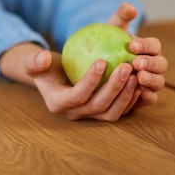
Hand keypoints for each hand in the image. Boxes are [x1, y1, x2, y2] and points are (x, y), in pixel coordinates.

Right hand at [23, 50, 141, 121]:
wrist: (56, 77)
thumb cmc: (46, 67)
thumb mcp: (35, 62)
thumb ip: (34, 61)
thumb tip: (41, 58)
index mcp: (58, 104)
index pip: (77, 96)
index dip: (90, 81)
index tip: (102, 61)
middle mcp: (75, 115)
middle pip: (98, 106)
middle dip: (114, 88)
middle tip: (126, 66)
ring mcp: (90, 117)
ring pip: (111, 113)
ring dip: (126, 96)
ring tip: (135, 74)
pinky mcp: (103, 114)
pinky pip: (120, 111)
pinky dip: (131, 99)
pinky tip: (140, 81)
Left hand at [108, 2, 167, 108]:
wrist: (100, 63)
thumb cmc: (108, 42)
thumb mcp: (112, 28)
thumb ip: (121, 16)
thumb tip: (129, 8)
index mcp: (150, 49)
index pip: (154, 46)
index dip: (146, 45)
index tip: (132, 45)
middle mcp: (155, 66)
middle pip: (161, 65)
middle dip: (151, 63)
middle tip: (136, 63)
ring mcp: (152, 83)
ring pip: (159, 83)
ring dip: (151, 80)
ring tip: (138, 78)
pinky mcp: (144, 97)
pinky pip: (150, 99)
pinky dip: (147, 97)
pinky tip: (137, 94)